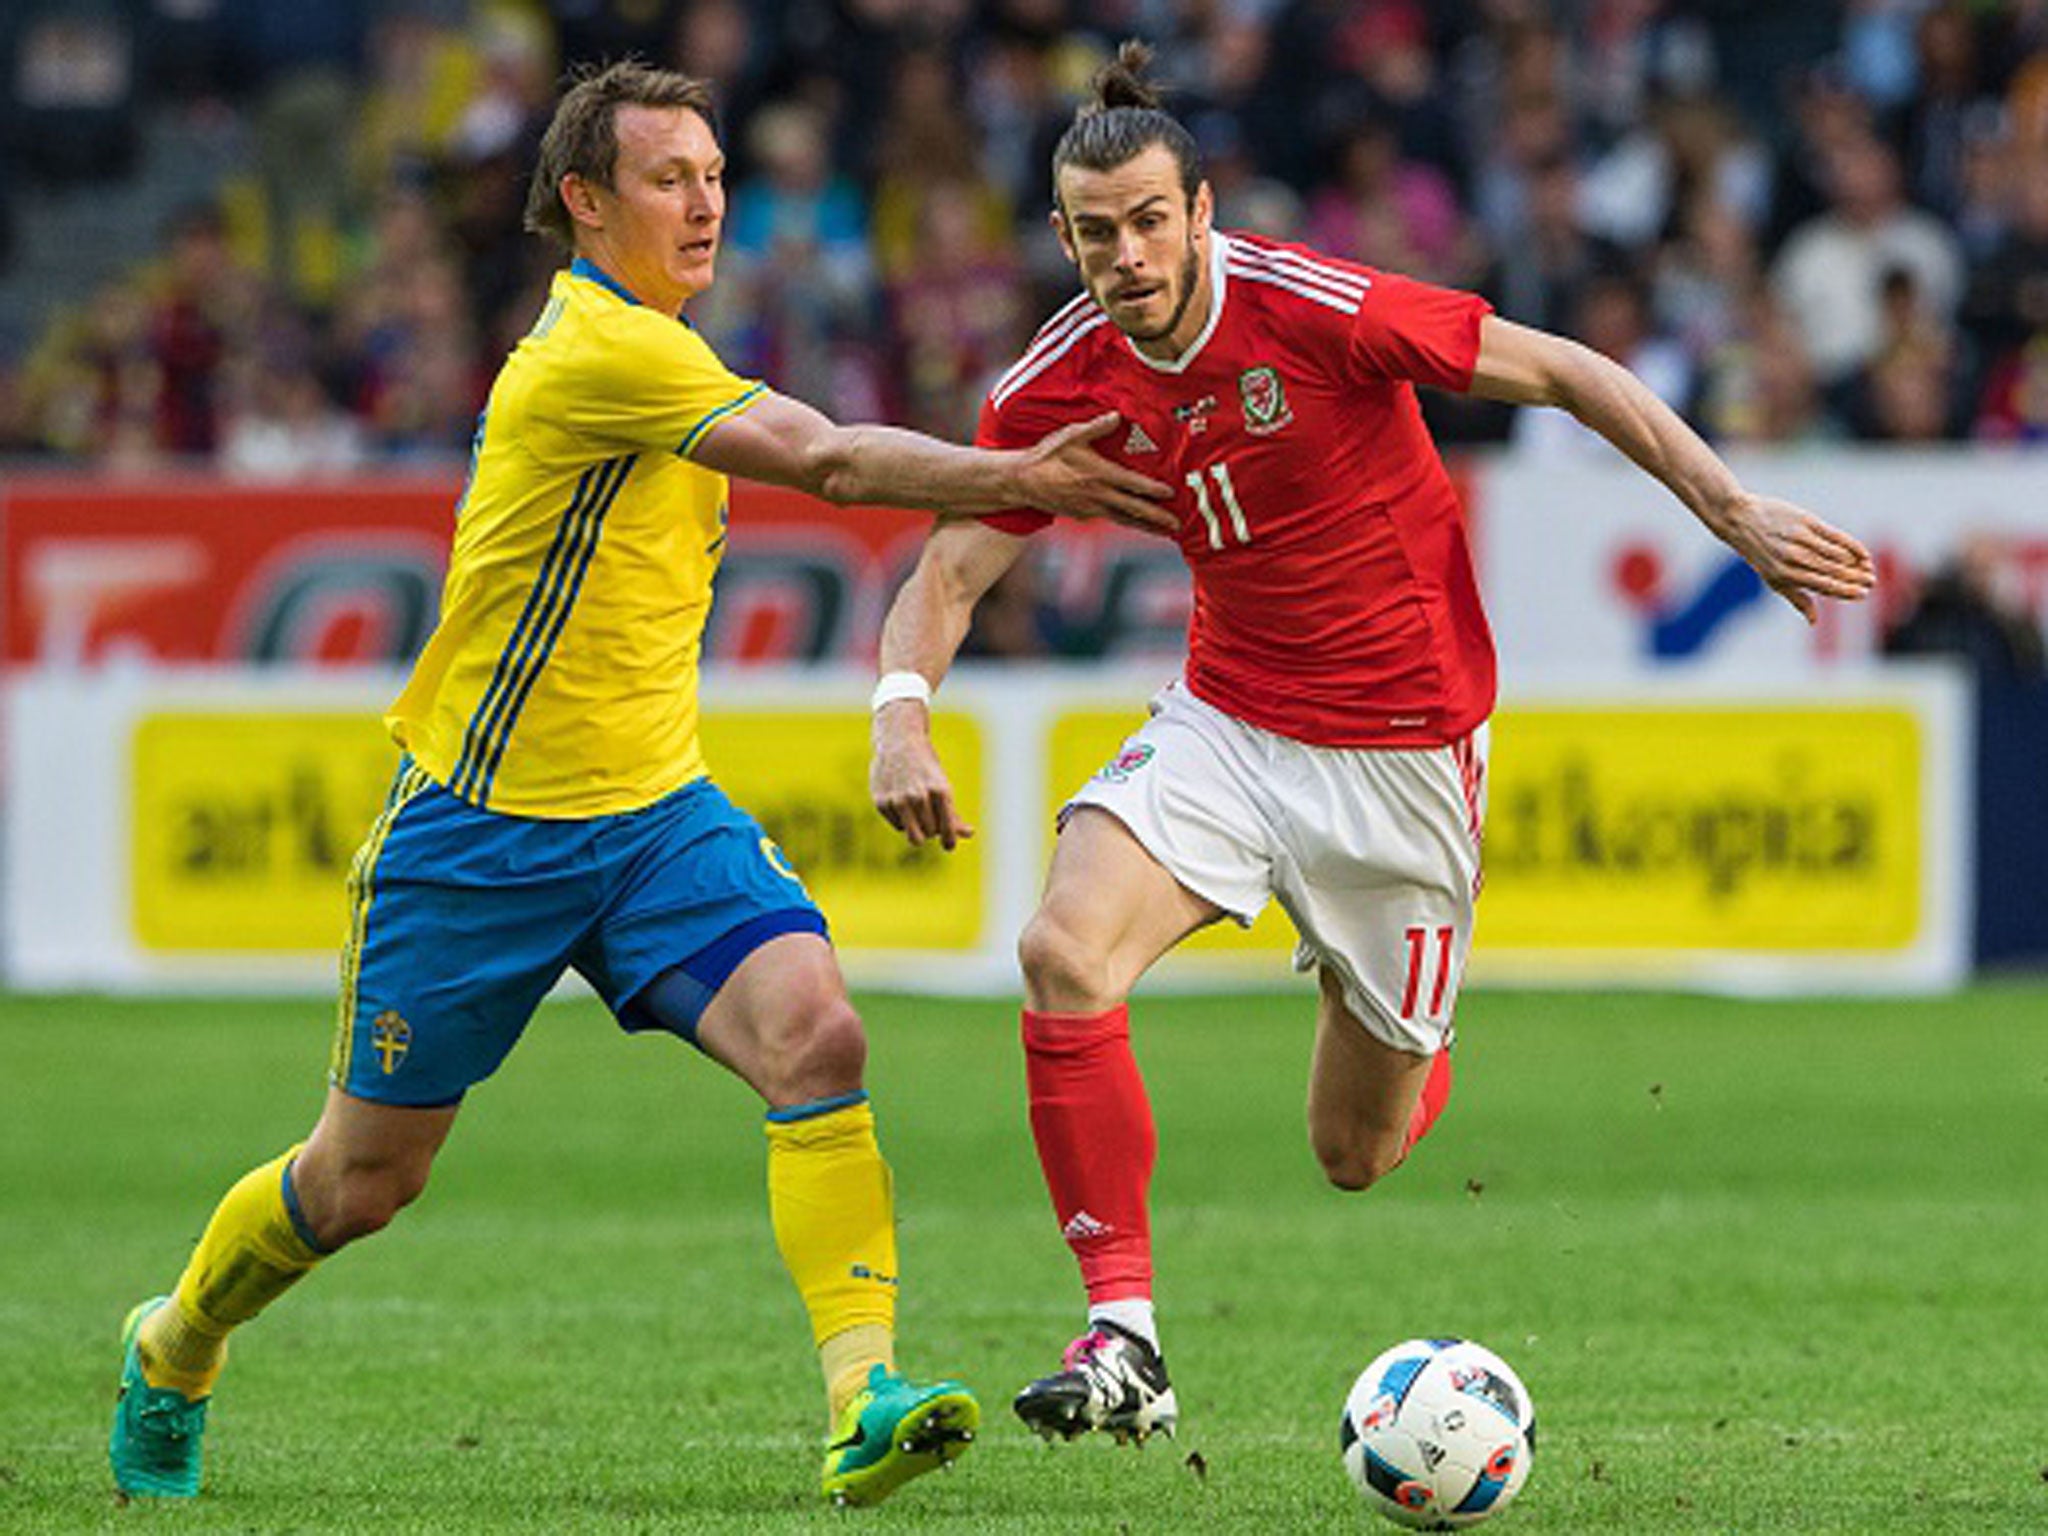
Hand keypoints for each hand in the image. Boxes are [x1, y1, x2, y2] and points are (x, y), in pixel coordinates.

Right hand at [871, 702, 974, 849]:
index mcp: (940, 792)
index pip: (947, 830)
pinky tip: (900, 803)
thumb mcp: (942, 785)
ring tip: (919, 817)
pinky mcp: (882, 803)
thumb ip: (953, 814)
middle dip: (932, 829)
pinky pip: (898, 826)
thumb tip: (969, 834)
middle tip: (930, 816)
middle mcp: (919, 797)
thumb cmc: (925, 766)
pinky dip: (901, 820)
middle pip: (931, 834)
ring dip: (918, 831)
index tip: (949, 846)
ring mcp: (899, 800)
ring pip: (914, 836)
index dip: (949, 841)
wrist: (898, 742)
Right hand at [1013, 412, 1175, 532]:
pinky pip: (1111, 519)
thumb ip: (1097, 427)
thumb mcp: (1072, 436)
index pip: (1134, 484)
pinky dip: (1127, 522)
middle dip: (1157, 518)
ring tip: (1164, 532)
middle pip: (1135, 509)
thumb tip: (1118, 415)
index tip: (1171, 494)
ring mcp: (1091, 509)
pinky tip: (1136, 522)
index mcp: (1100, 475)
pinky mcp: (1084, 516)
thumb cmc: (1048, 455)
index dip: (1154, 490)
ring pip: (1124, 520)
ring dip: (1146, 526)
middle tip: (1177, 526)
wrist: (1023, 481)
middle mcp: (1099, 496)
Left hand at [1715, 494, 1875, 623]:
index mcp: (1784, 575)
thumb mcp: (1773, 578)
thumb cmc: (1761, 553)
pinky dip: (1851, 546)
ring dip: (1856, 564)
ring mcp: (1800, 539)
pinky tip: (1862, 554)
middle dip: (1855, 579)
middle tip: (1870, 582)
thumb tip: (1814, 622)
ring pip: (1836, 555)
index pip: (1823, 587)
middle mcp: (1793, 558)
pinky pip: (1835, 536)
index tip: (1862, 594)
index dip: (1845, 592)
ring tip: (1868, 569)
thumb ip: (1797, 598)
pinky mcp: (1806, 522)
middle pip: (1833, 571)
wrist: (1742, 520)